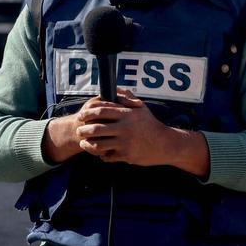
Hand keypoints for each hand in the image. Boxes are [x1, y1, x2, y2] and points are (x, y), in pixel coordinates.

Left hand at [45, 90, 209, 175]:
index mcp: (127, 114)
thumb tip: (114, 89)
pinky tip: (99, 153)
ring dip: (88, 144)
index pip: (101, 111)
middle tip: (79, 131)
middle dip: (83, 130)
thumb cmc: (151, 124)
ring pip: (98, 144)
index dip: (87, 113)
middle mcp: (125, 128)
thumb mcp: (141, 108)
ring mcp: (125, 143)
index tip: (81, 116)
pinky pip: (107, 156)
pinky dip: (101, 155)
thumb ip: (126, 97)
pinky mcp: (126, 156)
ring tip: (84, 143)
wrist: (166, 144)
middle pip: (96, 128)